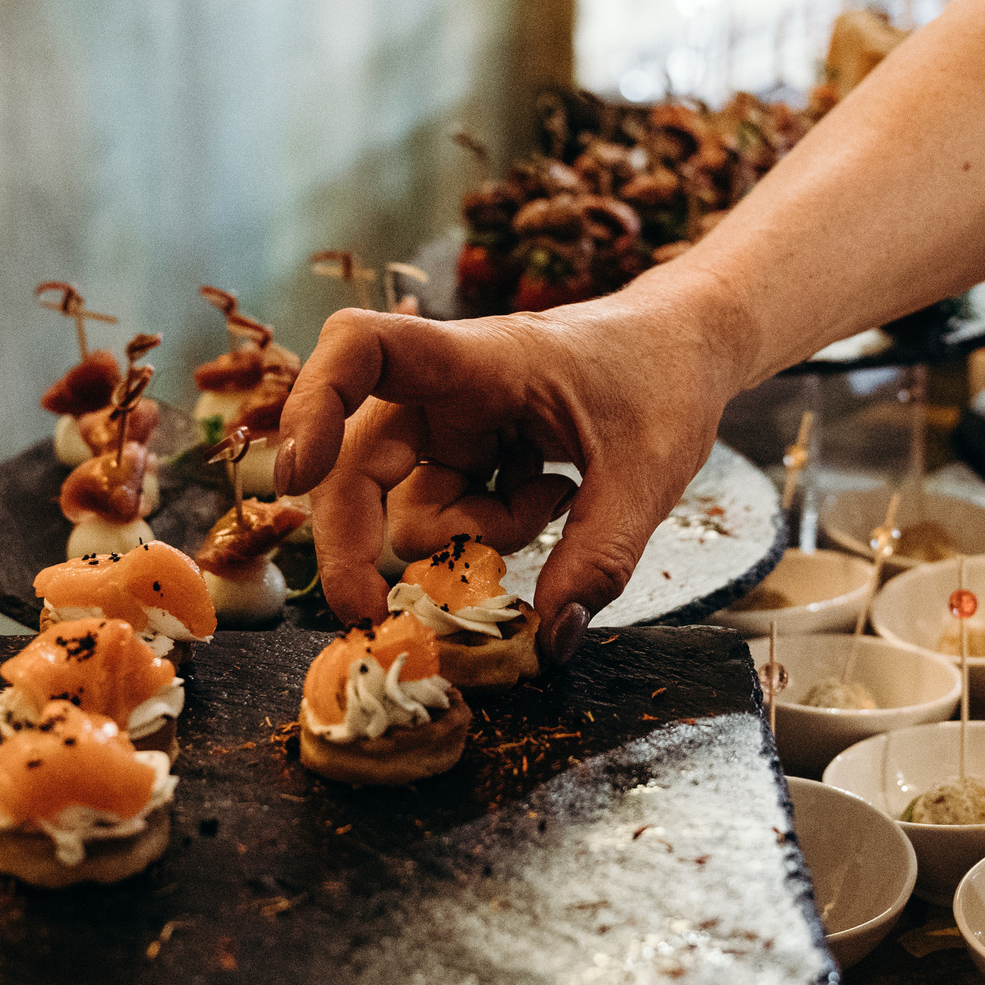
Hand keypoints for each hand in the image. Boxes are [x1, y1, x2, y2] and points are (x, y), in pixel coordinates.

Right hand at [274, 280, 752, 666]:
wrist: (689, 345)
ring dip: (464, 536)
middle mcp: (446, 387)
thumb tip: (549, 639)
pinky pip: (448, 511)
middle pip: (356, 459)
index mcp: (479, 360)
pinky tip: (553, 499)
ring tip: (554, 504)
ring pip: (407, 502)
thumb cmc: (664, 378)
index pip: (363, 347)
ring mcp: (454, 422)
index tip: (295, 476)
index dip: (312, 402)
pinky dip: (487, 530)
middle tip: (369, 613)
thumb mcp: (648, 474)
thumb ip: (600, 557)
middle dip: (356, 538)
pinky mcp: (469, 453)